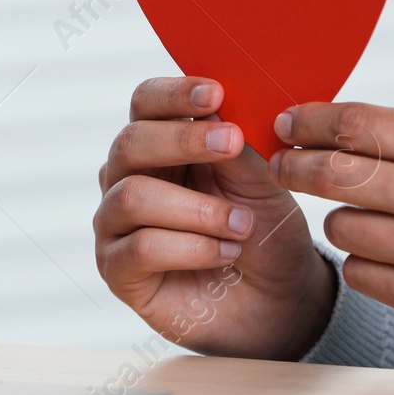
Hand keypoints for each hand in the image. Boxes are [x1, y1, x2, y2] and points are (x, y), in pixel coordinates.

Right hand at [94, 77, 335, 359]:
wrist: (277, 300)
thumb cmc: (262, 231)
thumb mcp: (261, 179)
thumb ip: (236, 144)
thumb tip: (217, 109)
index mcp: (159, 143)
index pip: (145, 103)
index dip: (174, 94)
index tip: (216, 94)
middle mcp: (127, 177)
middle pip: (130, 143)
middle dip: (183, 140)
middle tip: (232, 143)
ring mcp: (116, 225)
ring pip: (132, 197)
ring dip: (196, 208)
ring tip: (241, 224)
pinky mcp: (118, 271)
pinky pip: (140, 248)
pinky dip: (190, 247)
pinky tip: (224, 252)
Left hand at [270, 102, 393, 342]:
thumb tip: (332, 131)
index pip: (353, 125)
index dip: (309, 122)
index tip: (287, 123)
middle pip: (332, 173)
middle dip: (296, 166)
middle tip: (283, 162)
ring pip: (338, 226)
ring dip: (343, 218)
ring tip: (373, 216)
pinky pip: (358, 271)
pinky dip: (365, 261)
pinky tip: (390, 253)